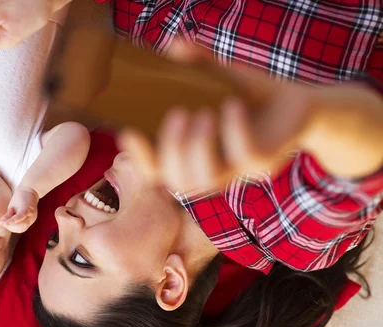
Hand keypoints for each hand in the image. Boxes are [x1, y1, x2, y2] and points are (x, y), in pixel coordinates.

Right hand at [0, 187, 39, 232]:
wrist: (29, 187)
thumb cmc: (20, 199)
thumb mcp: (13, 209)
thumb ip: (9, 217)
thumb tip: (1, 223)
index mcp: (29, 220)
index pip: (19, 229)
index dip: (11, 227)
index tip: (7, 219)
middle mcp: (31, 218)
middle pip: (20, 228)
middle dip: (11, 226)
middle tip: (6, 216)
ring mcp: (31, 214)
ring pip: (20, 225)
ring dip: (11, 222)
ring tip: (9, 211)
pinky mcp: (27, 208)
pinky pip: (20, 217)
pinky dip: (13, 221)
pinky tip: (6, 223)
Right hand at [119, 43, 314, 192]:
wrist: (299, 106)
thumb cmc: (253, 96)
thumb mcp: (222, 76)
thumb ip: (197, 61)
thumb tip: (173, 44)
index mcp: (193, 157)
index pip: (157, 173)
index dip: (139, 160)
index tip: (127, 133)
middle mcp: (212, 170)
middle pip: (178, 182)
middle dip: (171, 150)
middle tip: (178, 114)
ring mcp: (238, 171)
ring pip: (206, 180)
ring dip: (198, 148)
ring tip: (203, 114)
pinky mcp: (264, 163)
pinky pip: (245, 157)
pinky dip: (234, 131)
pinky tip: (232, 105)